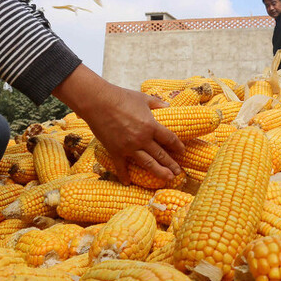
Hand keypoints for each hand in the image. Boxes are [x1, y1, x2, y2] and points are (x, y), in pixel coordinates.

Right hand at [53, 65, 185, 183]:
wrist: (98, 102)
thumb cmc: (122, 97)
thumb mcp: (143, 98)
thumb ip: (157, 103)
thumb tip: (168, 105)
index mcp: (151, 126)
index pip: (169, 138)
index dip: (177, 145)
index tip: (182, 151)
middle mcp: (142, 139)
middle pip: (161, 154)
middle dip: (171, 164)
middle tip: (179, 173)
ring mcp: (128, 147)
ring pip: (147, 163)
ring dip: (159, 172)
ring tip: (168, 178)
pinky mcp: (115, 151)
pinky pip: (121, 166)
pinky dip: (124, 175)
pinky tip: (128, 183)